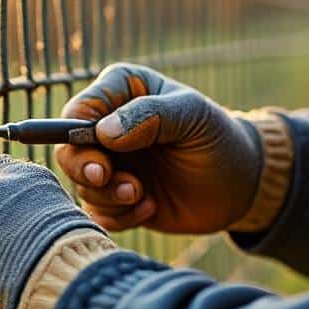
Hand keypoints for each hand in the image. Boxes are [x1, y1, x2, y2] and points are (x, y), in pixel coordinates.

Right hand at [55, 63, 263, 233]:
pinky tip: (151, 207)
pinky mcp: (116, 198)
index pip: (79, 110)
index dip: (78, 135)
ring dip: (109, 195)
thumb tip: (103, 132)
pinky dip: (120, 216)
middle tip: (109, 179)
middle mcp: (108, 126)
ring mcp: (112, 164)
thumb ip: (151, 116)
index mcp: (122, 92)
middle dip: (86, 170)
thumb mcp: (193, 116)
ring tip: (143, 195)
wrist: (240, 186)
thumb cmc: (219, 139)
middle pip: (68, 150)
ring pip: (82, 184)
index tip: (103, 159)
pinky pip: (98, 212)